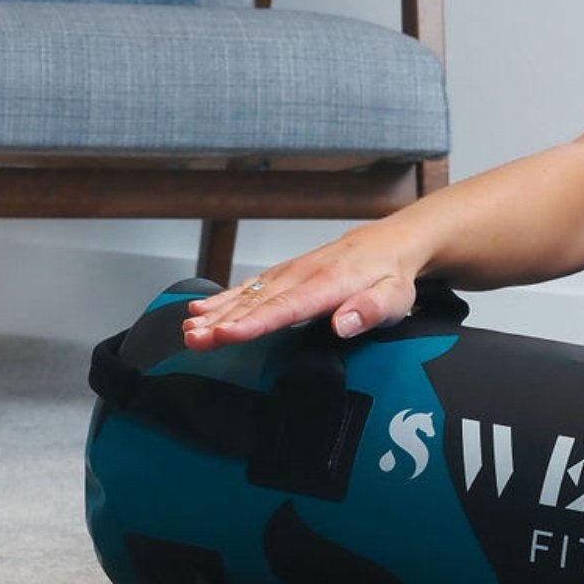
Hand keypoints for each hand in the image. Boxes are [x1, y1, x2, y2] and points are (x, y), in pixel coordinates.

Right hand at [181, 220, 421, 349]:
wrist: (389, 244)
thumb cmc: (391, 275)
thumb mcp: (396, 296)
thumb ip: (371, 310)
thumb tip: (344, 324)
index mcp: (329, 284)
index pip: (285, 307)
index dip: (254, 322)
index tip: (226, 334)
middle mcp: (302, 275)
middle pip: (257, 301)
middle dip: (222, 321)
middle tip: (193, 339)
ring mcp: (290, 272)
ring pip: (247, 293)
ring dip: (215, 311)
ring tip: (188, 328)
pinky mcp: (284, 273)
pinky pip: (249, 285)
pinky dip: (223, 297)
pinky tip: (200, 309)